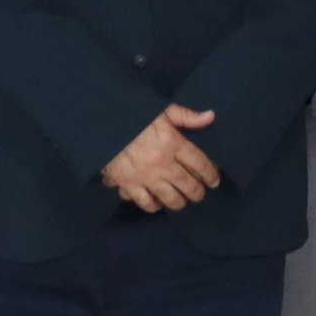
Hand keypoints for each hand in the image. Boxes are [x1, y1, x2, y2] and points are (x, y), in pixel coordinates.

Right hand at [101, 105, 222, 212]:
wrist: (100, 124)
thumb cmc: (133, 115)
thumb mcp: (162, 110)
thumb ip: (186, 116)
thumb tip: (211, 116)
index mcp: (172, 143)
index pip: (200, 163)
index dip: (211, 174)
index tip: (214, 180)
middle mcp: (163, 163)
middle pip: (188, 185)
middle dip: (198, 193)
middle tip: (200, 193)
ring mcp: (146, 176)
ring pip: (170, 199)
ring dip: (179, 202)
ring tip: (182, 200)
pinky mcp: (128, 184)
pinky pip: (145, 202)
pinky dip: (153, 205)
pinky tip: (157, 202)